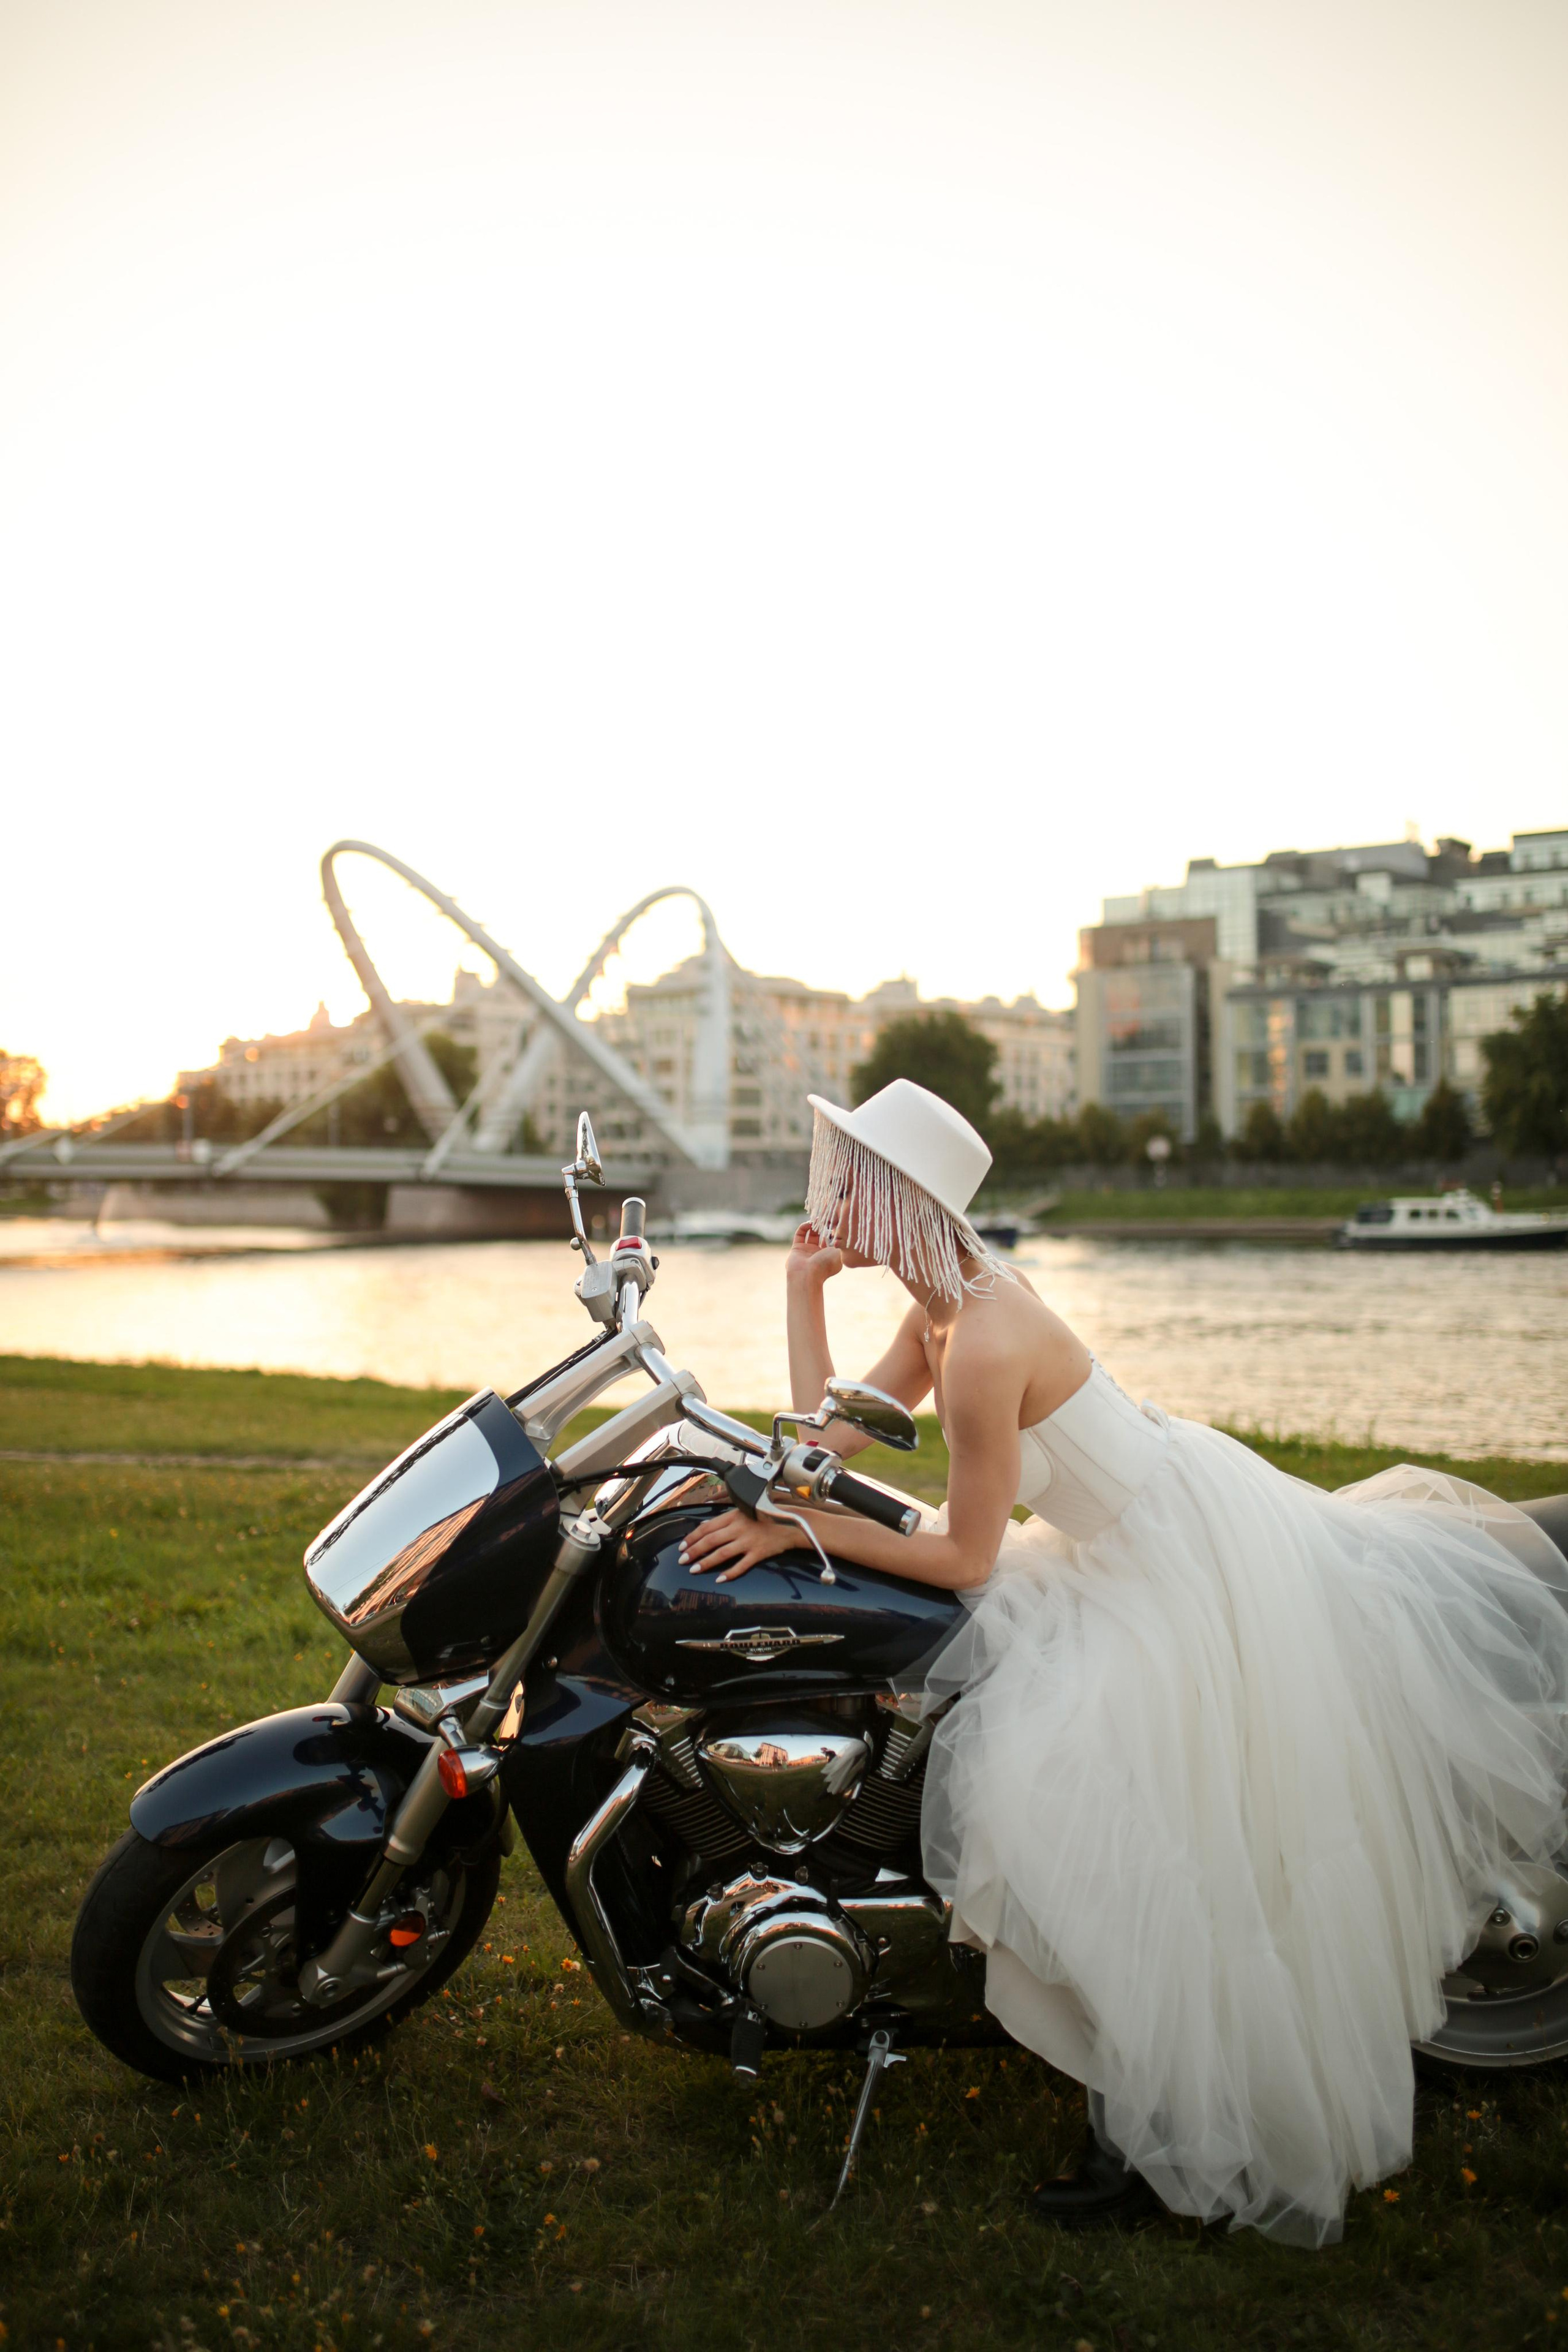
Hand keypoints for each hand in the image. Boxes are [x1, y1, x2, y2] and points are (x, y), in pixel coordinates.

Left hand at [678, 1508, 800, 1581]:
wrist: (792, 1522)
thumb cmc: (766, 1515)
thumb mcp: (743, 1511)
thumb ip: (724, 1519)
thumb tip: (704, 1526)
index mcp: (733, 1516)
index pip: (707, 1527)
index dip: (692, 1537)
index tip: (682, 1546)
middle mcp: (739, 1528)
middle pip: (711, 1541)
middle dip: (693, 1551)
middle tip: (682, 1561)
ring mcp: (749, 1541)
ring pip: (722, 1553)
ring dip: (706, 1562)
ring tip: (694, 1570)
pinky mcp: (759, 1553)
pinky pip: (741, 1565)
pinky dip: (729, 1573)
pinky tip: (720, 1579)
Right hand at [787, 1220, 842, 1287]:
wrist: (808, 1275)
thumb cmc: (826, 1265)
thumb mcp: (839, 1252)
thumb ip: (841, 1241)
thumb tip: (840, 1232)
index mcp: (830, 1256)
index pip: (833, 1241)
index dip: (834, 1231)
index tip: (836, 1222)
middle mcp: (818, 1254)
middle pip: (821, 1236)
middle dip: (824, 1227)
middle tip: (826, 1218)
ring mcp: (807, 1251)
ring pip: (810, 1234)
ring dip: (814, 1226)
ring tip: (818, 1219)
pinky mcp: (796, 1248)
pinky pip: (800, 1234)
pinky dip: (804, 1227)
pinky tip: (809, 1223)